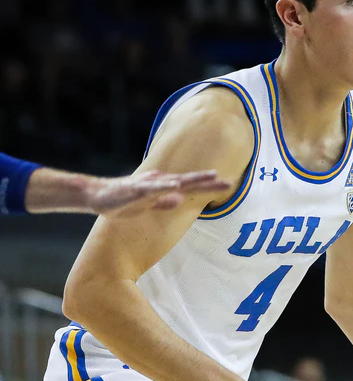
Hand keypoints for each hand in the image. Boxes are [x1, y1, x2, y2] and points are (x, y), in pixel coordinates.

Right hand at [85, 169, 229, 215]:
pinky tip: (176, 186)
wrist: (96, 196)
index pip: (190, 186)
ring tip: (211, 176)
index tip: (227, 185)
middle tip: (229, 182)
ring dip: (193, 179)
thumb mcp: (147, 204)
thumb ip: (164, 201)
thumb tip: (181, 199)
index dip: (208, 186)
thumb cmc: (122, 201)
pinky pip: (152, 189)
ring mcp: (148, 185)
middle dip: (209, 181)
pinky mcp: (136, 191)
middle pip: (189, 181)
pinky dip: (165, 187)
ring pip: (175, 181)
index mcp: (163, 187)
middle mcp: (159, 183)